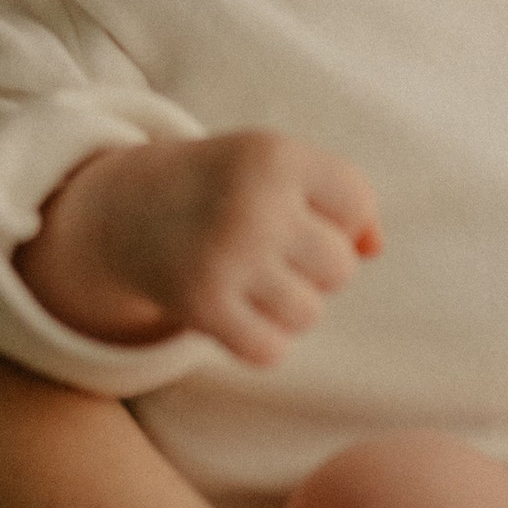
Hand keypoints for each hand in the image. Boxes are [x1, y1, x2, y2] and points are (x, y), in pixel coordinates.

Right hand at [22, 131, 379, 363]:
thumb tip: (375, 247)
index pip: (357, 204)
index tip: (301, 208)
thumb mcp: (281, 167)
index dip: (339, 216)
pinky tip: (239, 312)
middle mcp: (251, 203)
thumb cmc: (231, 187)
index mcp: (275, 157)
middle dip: (316, 265)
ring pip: (308, 313)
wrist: (133, 209)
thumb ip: (343, 195)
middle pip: (340, 266)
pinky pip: (270, 350)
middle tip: (273, 249)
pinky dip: (261, 340)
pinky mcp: (201, 305)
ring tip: (257, 280)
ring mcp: (225, 257)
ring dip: (290, 305)